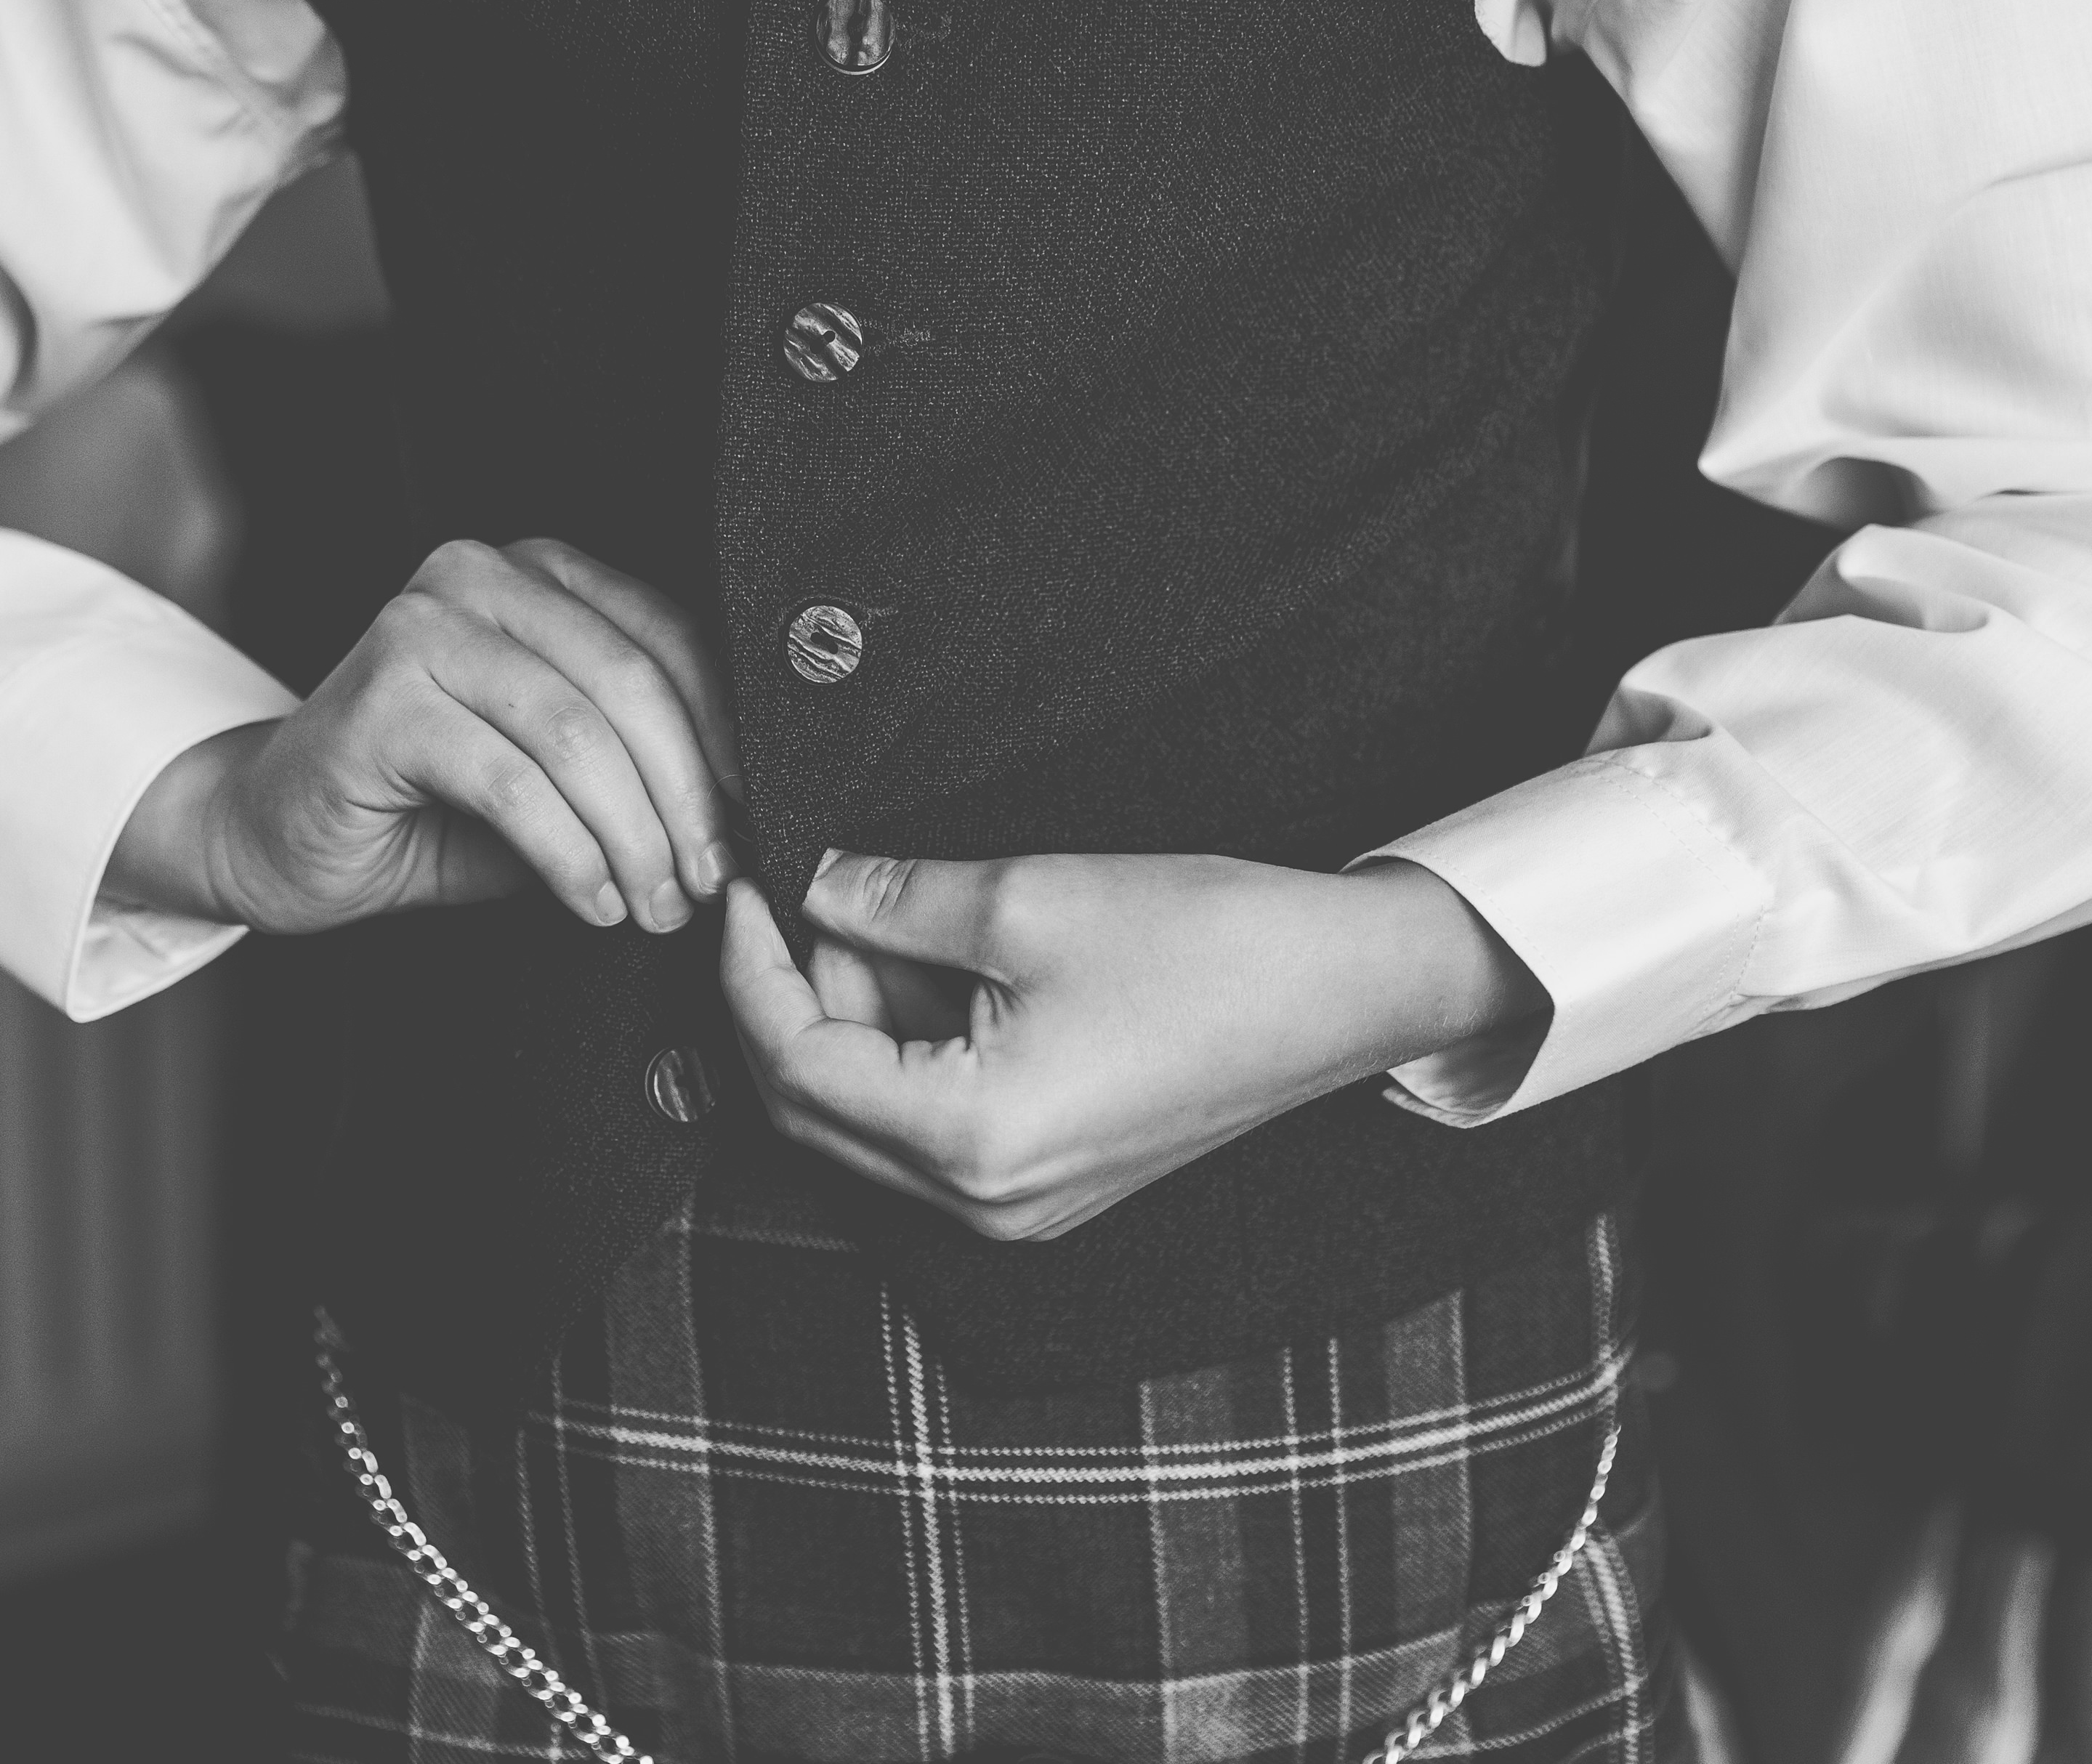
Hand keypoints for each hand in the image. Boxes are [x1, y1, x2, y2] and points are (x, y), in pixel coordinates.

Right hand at [110, 538, 742, 933]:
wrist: (277, 834)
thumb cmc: (426, 806)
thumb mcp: (555, 776)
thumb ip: (633, 763)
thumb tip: (741, 814)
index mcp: (536, 575)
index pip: (667, 637)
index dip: (723, 736)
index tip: (752, 821)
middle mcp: (478, 577)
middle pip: (630, 683)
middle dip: (686, 798)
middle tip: (708, 882)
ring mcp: (421, 629)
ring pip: (577, 735)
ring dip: (633, 836)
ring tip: (655, 906)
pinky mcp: (381, 700)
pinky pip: (512, 782)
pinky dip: (568, 854)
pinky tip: (592, 902)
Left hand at [720, 852, 1551, 1239]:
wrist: (1349, 990)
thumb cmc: (1211, 944)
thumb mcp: (1030, 898)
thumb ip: (895, 902)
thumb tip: (813, 888)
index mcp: (968, 1142)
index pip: (792, 1064)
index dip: (748, 969)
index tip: (742, 886)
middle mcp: (982, 1202)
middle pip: (814, 1106)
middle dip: (795, 995)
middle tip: (805, 892)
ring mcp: (1019, 1204)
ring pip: (871, 1113)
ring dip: (857, 1016)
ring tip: (891, 911)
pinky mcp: (1050, 1178)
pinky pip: (933, 1120)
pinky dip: (912, 1043)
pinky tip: (941, 960)